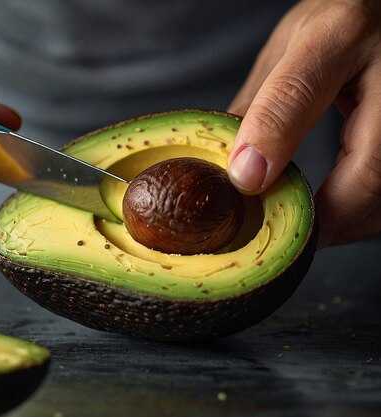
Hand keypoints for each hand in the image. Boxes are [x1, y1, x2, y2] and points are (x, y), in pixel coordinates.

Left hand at [227, 0, 380, 248]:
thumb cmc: (342, 19)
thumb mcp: (292, 46)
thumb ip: (265, 103)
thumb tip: (234, 163)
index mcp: (339, 34)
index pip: (297, 93)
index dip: (270, 141)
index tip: (246, 183)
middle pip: (370, 168)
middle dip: (331, 216)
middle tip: (293, 235)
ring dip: (356, 221)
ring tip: (318, 228)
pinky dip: (373, 207)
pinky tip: (348, 211)